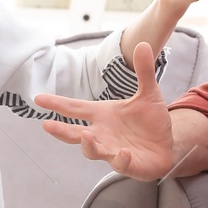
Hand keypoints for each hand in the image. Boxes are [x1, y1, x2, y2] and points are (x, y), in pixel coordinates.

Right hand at [34, 41, 175, 180]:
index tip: (38, 98)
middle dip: (61, 131)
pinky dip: (120, 159)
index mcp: (102, 115)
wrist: (168, 144)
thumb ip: (144, 71)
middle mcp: (102, 133)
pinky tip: (123, 152)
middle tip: (47, 125)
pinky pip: (121, 163)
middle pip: (75, 133)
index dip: (57, 104)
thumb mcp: (149, 93)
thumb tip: (142, 44)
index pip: (75, 108)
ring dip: (88, 145)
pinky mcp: (128, 164)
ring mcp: (113, 150)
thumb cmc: (151, 121)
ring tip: (86, 135)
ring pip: (93, 151)